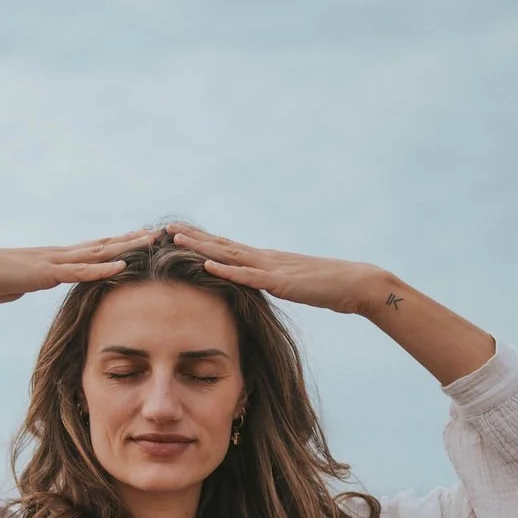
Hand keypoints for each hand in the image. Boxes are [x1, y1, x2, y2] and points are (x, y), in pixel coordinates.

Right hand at [0, 228, 154, 304]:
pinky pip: (80, 272)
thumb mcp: (19, 285)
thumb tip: (34, 286)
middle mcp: (60, 255)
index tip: (141, 239)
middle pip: (103, 246)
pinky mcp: (47, 273)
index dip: (118, 244)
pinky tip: (122, 266)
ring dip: (126, 248)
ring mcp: (55, 262)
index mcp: (55, 260)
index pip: (93, 250)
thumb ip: (33, 284)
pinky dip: (102, 269)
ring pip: (98, 253)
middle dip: (132, 240)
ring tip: (150, 241)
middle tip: (159, 232)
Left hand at [165, 222, 379, 315]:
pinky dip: (227, 271)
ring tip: (174, 239)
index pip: (226, 247)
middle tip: (162, 228)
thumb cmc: (327, 288)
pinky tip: (207, 266)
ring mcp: (271, 268)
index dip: (200, 240)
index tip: (175, 234)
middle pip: (220, 245)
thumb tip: (256, 288)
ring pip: (229, 255)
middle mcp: (264, 258)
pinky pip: (249, 276)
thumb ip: (273, 284)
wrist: (356, 285)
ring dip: (200, 247)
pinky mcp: (281, 282)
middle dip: (190, 237)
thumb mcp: (292, 286)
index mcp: (264, 260)